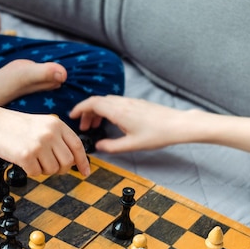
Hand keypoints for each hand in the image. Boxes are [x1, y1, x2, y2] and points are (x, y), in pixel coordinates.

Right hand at [0, 109, 90, 176]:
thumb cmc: (15, 126)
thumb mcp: (42, 125)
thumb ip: (58, 138)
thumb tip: (73, 161)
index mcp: (57, 124)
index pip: (78, 146)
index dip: (83, 162)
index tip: (86, 173)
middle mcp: (51, 133)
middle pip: (68, 162)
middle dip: (61, 169)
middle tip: (50, 167)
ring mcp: (39, 144)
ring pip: (53, 170)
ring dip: (44, 170)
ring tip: (33, 159)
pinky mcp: (26, 155)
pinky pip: (36, 173)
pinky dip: (30, 171)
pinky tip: (23, 160)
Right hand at [70, 95, 185, 152]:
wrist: (177, 125)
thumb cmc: (156, 134)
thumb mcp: (131, 145)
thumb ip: (112, 147)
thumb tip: (98, 147)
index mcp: (118, 111)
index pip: (92, 104)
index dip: (79, 109)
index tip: (72, 116)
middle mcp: (122, 103)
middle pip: (97, 101)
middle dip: (87, 112)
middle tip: (83, 126)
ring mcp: (130, 101)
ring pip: (107, 102)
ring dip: (97, 111)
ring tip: (95, 125)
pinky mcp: (137, 103)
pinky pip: (116, 103)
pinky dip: (107, 110)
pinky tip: (111, 122)